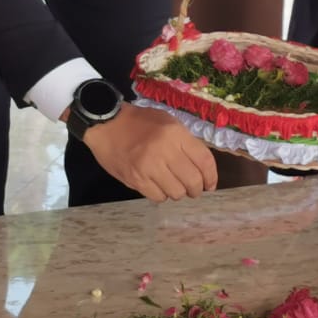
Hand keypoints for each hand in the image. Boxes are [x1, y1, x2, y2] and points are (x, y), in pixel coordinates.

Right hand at [79, 103, 216, 201]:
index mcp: (176, 134)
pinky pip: (157, 197)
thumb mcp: (167, 121)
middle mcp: (165, 151)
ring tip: (173, 186)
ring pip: (176, 192)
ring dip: (178, 192)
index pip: (204, 161)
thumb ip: (185, 141)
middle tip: (193, 189)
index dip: (211, 177)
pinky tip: (158, 187)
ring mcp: (149, 167)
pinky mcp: (135, 179)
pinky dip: (161, 195)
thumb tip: (200, 167)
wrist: (106, 124)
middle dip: (196, 189)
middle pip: (193, 180)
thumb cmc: (139, 121)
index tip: (210, 185)